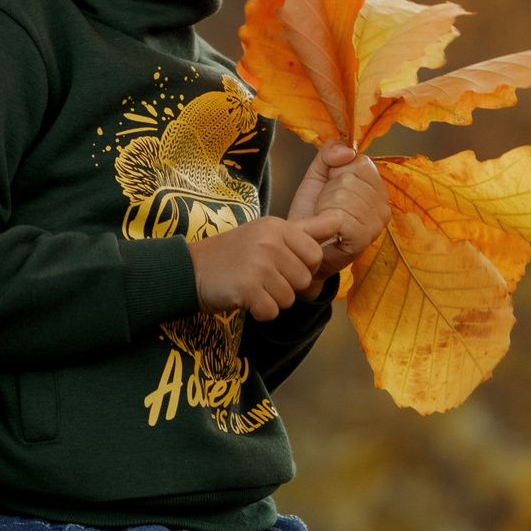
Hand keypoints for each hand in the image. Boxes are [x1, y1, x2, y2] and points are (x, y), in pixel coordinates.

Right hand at [188, 216, 330, 320]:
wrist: (189, 270)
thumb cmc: (233, 254)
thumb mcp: (269, 233)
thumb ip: (307, 229)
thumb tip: (341, 219)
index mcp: (277, 226)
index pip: (315, 256)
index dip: (301, 267)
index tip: (278, 264)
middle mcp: (269, 242)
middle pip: (304, 280)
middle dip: (286, 286)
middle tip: (260, 276)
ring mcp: (257, 264)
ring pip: (289, 299)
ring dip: (271, 300)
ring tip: (250, 285)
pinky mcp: (247, 288)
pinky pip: (272, 311)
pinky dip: (259, 311)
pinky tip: (243, 298)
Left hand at [287, 141, 388, 291]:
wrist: (301, 245)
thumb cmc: (312, 212)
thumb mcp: (318, 175)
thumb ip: (330, 153)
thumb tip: (347, 151)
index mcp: (375, 186)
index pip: (360, 161)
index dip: (336, 172)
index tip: (330, 188)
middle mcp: (383, 204)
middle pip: (350, 177)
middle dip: (328, 191)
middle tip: (325, 207)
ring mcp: (376, 223)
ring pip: (344, 195)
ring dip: (325, 206)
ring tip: (325, 219)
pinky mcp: (365, 238)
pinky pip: (342, 215)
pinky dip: (326, 220)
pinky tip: (327, 229)